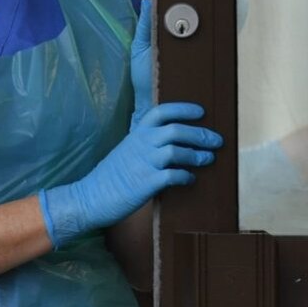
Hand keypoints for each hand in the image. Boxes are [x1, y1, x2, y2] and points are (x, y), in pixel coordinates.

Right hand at [40, 1, 222, 247]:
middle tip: (217, 141)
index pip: (162, 112)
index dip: (184, 109)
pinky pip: (172, 175)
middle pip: (176, 131)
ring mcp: (143, 163)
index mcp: (137, 134)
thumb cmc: (111, 175)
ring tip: (209, 159)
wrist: (90, 197)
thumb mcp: (126, 149)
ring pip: (176, 151)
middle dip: (200, 134)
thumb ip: (146, 142)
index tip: (202, 112)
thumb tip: (174, 141)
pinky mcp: (145, 184)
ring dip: (196, 155)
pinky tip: (191, 179)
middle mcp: (141, 145)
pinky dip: (186, 176)